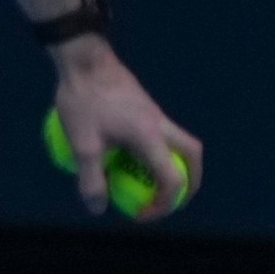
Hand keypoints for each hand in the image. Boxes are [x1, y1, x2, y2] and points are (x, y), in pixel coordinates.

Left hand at [52, 35, 204, 219]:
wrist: (83, 59)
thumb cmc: (82, 99)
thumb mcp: (81, 143)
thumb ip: (91, 177)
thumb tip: (98, 209)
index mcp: (150, 136)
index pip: (174, 179)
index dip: (163, 204)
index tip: (140, 214)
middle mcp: (161, 124)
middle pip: (193, 157)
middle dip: (187, 183)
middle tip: (166, 200)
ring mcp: (155, 113)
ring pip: (181, 143)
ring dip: (174, 165)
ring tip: (148, 183)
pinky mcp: (146, 107)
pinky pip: (162, 134)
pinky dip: (156, 151)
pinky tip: (126, 157)